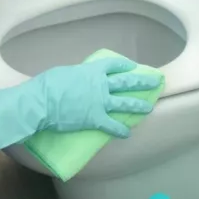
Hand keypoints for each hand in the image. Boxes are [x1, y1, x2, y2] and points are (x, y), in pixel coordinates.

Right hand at [0, 56, 161, 161]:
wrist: (42, 102)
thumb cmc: (48, 85)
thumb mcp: (64, 73)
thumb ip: (77, 76)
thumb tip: (78, 79)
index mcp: (92, 71)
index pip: (113, 65)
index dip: (124, 66)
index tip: (133, 67)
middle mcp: (100, 85)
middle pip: (127, 82)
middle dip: (143, 81)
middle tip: (156, 81)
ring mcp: (100, 102)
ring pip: (125, 103)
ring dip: (139, 106)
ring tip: (149, 108)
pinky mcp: (96, 120)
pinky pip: (112, 126)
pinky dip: (121, 130)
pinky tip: (128, 133)